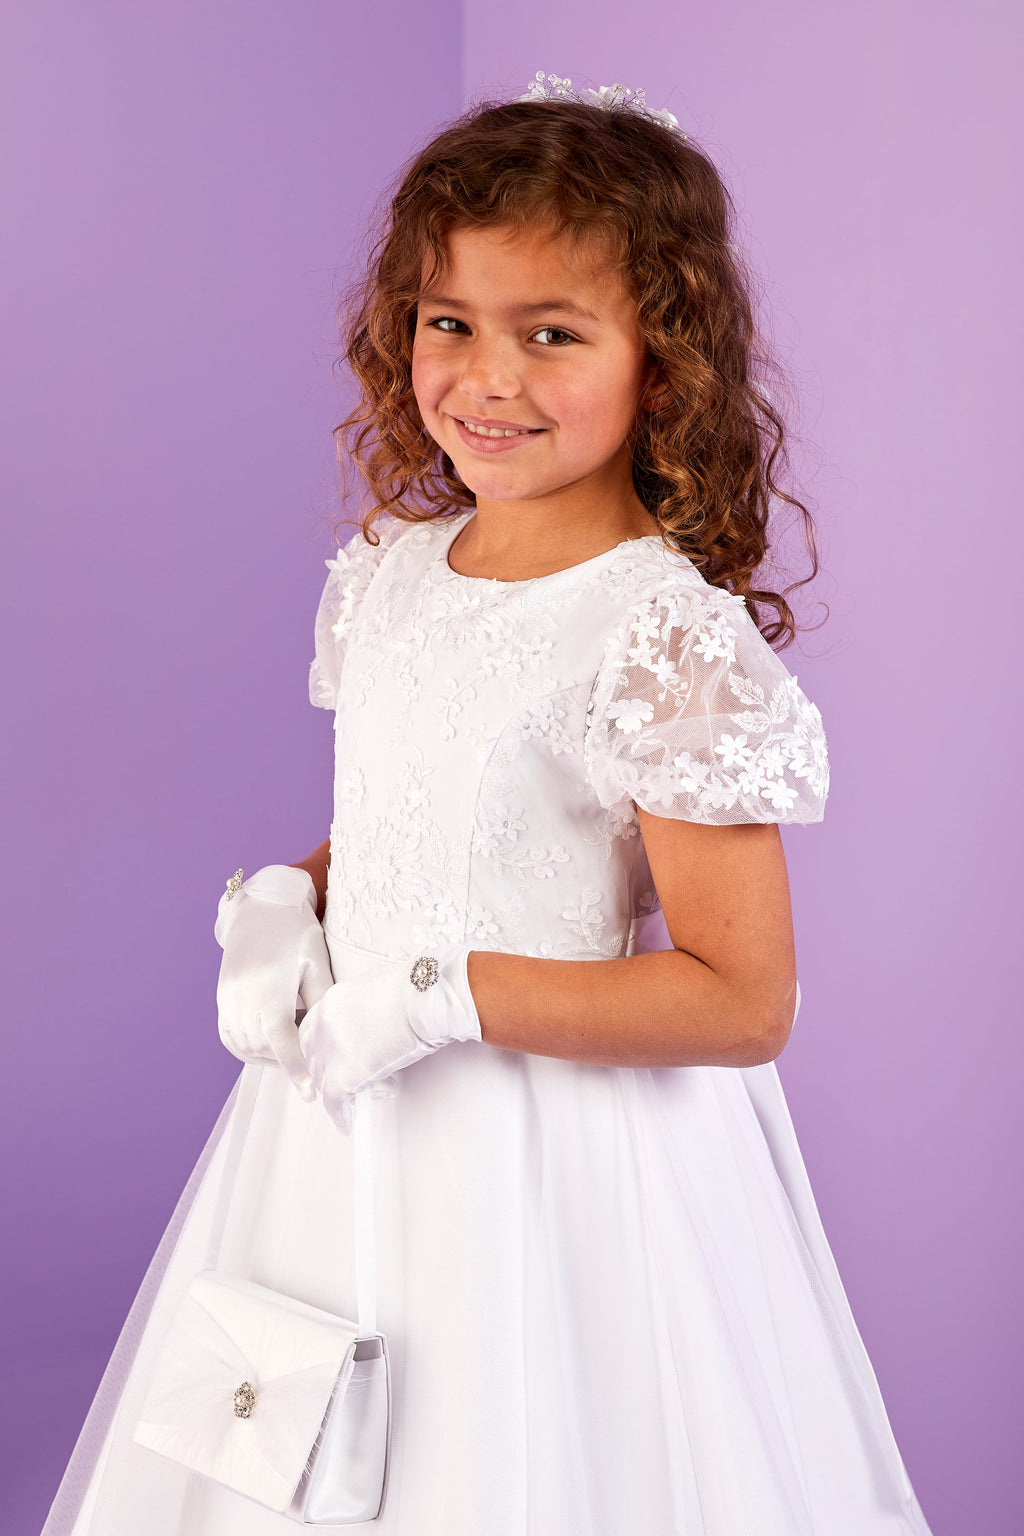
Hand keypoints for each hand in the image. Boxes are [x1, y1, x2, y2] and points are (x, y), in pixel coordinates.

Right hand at [215, 865, 333, 1099]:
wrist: (261, 908)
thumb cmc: (296, 933)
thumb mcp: (316, 963)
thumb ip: (321, 1000)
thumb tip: (332, 1036)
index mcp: (269, 990)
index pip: (281, 1041)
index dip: (297, 1068)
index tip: (311, 1093)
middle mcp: (242, 999)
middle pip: (264, 1048)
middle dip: (288, 1061)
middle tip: (313, 1061)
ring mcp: (227, 1000)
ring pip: (246, 1047)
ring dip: (269, 1057)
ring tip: (292, 1050)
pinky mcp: (221, 1000)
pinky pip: (231, 1038)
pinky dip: (248, 1049)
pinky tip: (268, 1045)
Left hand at [297, 944, 480, 1130]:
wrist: (423, 997)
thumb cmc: (413, 990)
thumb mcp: (374, 991)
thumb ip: (361, 1011)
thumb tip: (369, 1031)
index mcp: (330, 1002)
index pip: (311, 1034)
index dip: (322, 1052)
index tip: (334, 1063)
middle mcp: (323, 1025)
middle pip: (314, 1060)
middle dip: (331, 1074)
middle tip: (352, 1083)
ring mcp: (331, 1050)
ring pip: (325, 1082)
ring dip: (345, 1093)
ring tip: (371, 1095)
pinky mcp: (345, 1073)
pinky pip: (335, 1102)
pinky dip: (341, 1116)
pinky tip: (347, 1125)